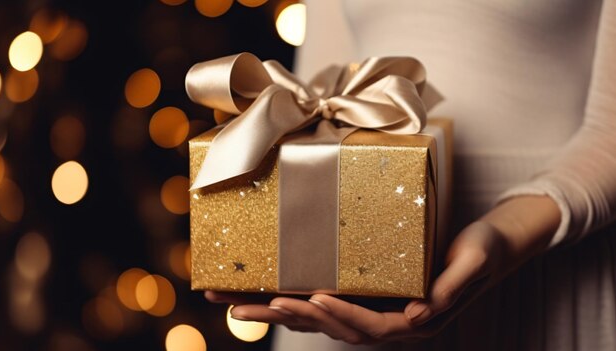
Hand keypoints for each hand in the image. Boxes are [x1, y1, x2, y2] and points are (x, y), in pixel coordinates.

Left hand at [207, 196, 559, 343]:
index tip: (313, 298)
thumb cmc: (484, 250)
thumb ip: (450, 290)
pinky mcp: (372, 297)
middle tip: (241, 307)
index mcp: (417, 319)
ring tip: (236, 306)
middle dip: (285, 318)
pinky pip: (330, 305)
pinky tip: (270, 296)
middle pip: (333, 327)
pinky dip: (298, 303)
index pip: (372, 326)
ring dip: (279, 314)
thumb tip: (420, 316)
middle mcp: (393, 322)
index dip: (342, 316)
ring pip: (323, 319)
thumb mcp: (474, 262)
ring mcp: (379, 311)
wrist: (493, 246)